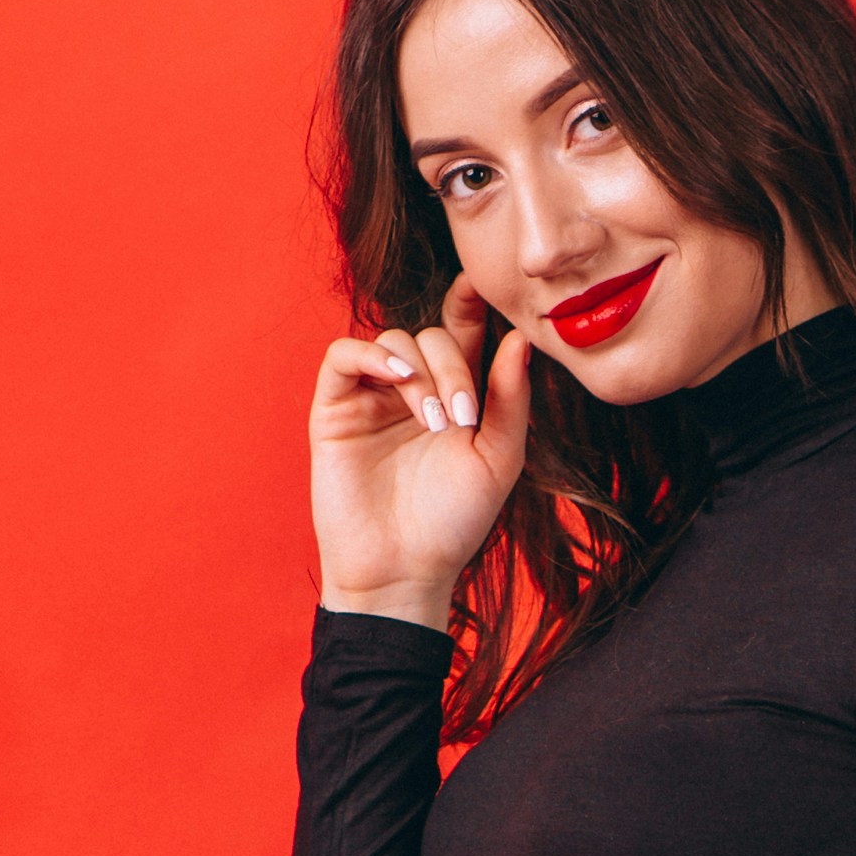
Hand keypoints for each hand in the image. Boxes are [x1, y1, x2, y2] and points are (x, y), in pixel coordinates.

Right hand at [309, 272, 533, 628]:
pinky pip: (344, 355)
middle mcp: (413, 390)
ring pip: (393, 340)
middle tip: (463, 418)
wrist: (404, 568)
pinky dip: (372, 356)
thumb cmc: (454, 522)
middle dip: (454, 367)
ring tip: (434, 422)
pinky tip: (398, 379)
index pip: (461, 331)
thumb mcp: (498, 458)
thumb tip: (520, 338)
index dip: (469, 304)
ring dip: (421, 370)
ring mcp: (372, 397)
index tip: (480, 286)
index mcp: (456, 395)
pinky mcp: (335, 408)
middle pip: (431, 335)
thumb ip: (510, 399)